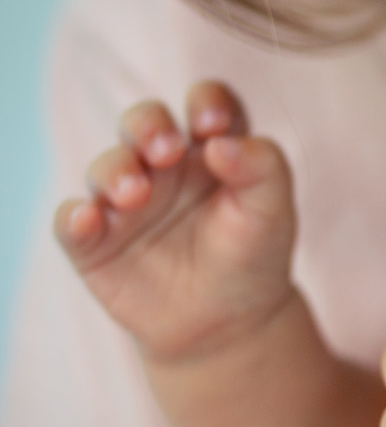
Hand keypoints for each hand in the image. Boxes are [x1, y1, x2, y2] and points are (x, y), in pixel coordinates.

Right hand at [52, 80, 298, 362]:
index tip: (213, 124)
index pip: (206, 103)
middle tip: (167, 151)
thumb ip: (263, 168)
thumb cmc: (254, 256)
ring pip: (106, 166)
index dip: (207, 102)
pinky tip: (87, 220)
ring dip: (115, 172)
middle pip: (144, 121)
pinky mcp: (96, 240)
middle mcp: (164, 165)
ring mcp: (126, 200)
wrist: (229, 324)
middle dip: (148, 126)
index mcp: (213, 147)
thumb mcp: (273, 212)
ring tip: (135, 194)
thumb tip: (221, 143)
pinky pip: (71, 221)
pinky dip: (73, 218)